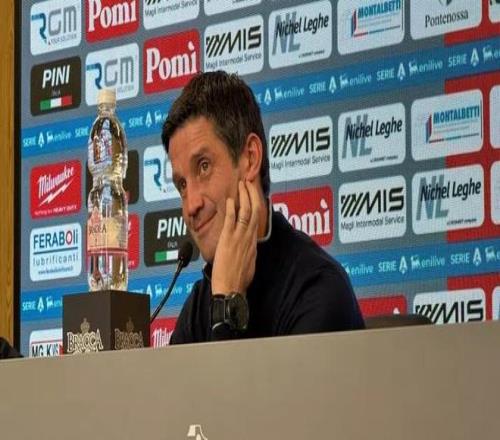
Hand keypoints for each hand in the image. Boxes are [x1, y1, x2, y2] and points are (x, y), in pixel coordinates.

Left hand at [211, 180, 260, 295]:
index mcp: (253, 244)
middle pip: (255, 211)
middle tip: (249, 182)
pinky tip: (229, 199)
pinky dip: (231, 208)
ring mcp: (239, 238)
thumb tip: (248, 247)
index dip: (257, 205)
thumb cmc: (239, 281)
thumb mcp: (249, 264)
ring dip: (244, 197)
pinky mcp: (228, 240)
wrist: (232, 290)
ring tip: (241, 185)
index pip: (257, 220)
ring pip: (246, 212)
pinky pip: (231, 221)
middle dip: (252, 195)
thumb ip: (248, 252)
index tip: (254, 194)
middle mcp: (249, 238)